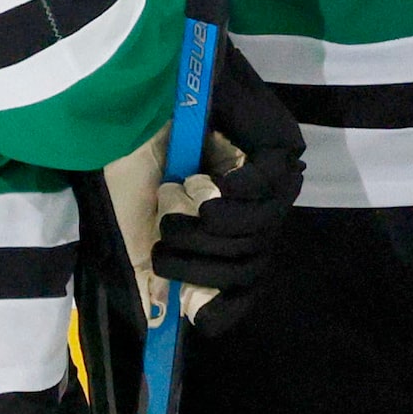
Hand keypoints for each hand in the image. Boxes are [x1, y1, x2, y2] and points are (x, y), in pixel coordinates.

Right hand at [154, 42, 306, 334]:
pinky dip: (227, 195)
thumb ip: (152, 268)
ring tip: (176, 197)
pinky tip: (201, 181)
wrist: (132, 94)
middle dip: (197, 262)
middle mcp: (254, 208)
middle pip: (247, 266)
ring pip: (256, 233)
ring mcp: (272, 178)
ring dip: (206, 226)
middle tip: (163, 235)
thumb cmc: (132, 154)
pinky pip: (264, 191)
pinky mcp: (280, 146)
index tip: (194, 313)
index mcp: (225, 230)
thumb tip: (163, 318)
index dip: (225, 306)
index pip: (245, 285)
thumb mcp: (135, 222)